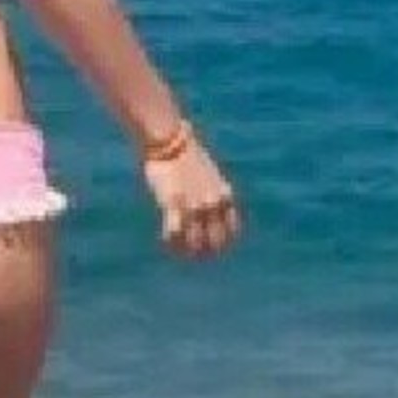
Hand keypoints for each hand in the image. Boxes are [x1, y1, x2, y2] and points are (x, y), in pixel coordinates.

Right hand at [143, 137, 240, 257]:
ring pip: (194, 242)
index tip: (212, 249)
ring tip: (178, 252)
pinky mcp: (173, 203)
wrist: (170, 140)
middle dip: (205, 253)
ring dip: (186, 251)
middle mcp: (213, 204)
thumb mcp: (210, 177)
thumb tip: (210, 213)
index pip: (232, 231)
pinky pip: (174, 234)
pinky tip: (165, 241)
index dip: (223, 244)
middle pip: (215, 241)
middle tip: (193, 257)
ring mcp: (194, 205)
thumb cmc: (187, 156)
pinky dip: (171, 242)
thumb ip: (214, 196)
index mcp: (226, 196)